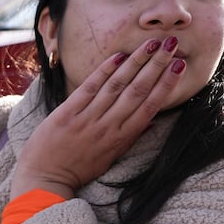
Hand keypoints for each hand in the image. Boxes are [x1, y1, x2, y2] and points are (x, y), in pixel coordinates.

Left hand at [11, 37, 187, 198]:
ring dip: (136, 61)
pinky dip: (105, 70)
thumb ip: (129, 138)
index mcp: (122, 139)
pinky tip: (119, 55)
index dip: (166, 85)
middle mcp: (108, 127)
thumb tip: (152, 122)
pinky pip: (90, 87)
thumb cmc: (78, 169)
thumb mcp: (110, 157)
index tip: (179, 65)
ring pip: (117, 85)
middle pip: (138, 90)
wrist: (45, 180)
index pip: (150, 106)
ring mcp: (88, 119)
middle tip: (171, 44)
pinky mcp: (67, 114)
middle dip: (156, 65)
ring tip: (151, 43)